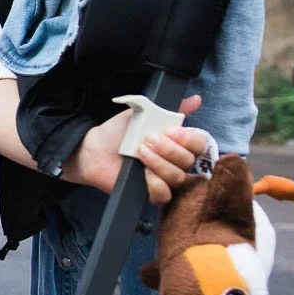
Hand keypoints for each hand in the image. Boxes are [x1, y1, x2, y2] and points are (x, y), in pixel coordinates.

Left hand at [72, 95, 209, 203]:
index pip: (199, 144)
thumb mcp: (143, 114)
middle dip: (168, 149)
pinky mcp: (151, 193)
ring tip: (139, 152)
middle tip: (147, 140)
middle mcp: (175, 161)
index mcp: (177, 142)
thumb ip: (169, 109)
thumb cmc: (118, 132)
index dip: (188, 139)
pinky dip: (156, 184)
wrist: (94, 148)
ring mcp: (164, 179)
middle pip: (188, 161)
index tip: (169, 131)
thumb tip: (196, 99)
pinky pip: (164, 195)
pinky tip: (143, 174)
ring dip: (159, 163)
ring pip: (178, 177)